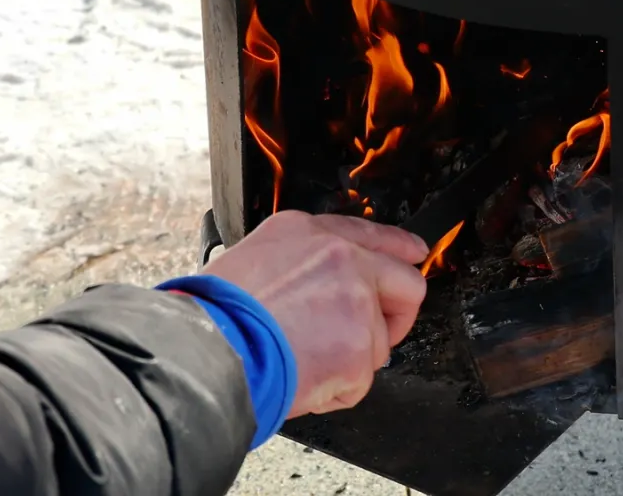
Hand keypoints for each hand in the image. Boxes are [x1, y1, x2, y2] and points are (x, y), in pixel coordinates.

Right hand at [203, 211, 428, 415]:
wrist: (208, 349)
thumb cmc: (216, 314)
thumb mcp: (252, 258)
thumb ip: (299, 263)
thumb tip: (319, 287)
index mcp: (307, 234)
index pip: (368, 232)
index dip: (397, 246)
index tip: (414, 254)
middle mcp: (340, 258)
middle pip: (405, 283)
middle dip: (395, 314)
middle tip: (368, 337)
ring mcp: (356, 302)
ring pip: (378, 343)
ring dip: (347, 362)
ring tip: (301, 361)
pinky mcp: (359, 348)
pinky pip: (359, 381)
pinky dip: (333, 391)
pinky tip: (301, 379)